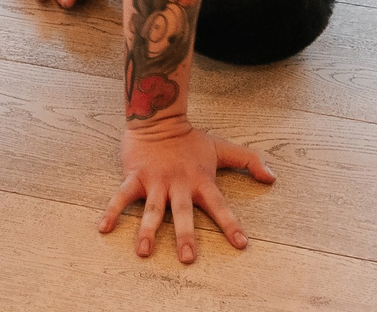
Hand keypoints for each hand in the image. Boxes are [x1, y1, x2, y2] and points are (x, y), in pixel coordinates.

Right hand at [101, 117, 271, 264]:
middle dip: (185, 235)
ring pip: (151, 209)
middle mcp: (178, 183)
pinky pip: (121, 196)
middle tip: (187, 258)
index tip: (241, 244)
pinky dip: (112, 211)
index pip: (220, 205)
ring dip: (147, 230)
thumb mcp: (222, 148)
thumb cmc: (190, 140)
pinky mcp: (135, 176)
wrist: (158, 117)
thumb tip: (273, 177)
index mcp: (200, 180)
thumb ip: (248, 160)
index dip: (230, 224)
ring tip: (144, 251)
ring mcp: (155, 180)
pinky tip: (104, 228)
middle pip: (182, 213)